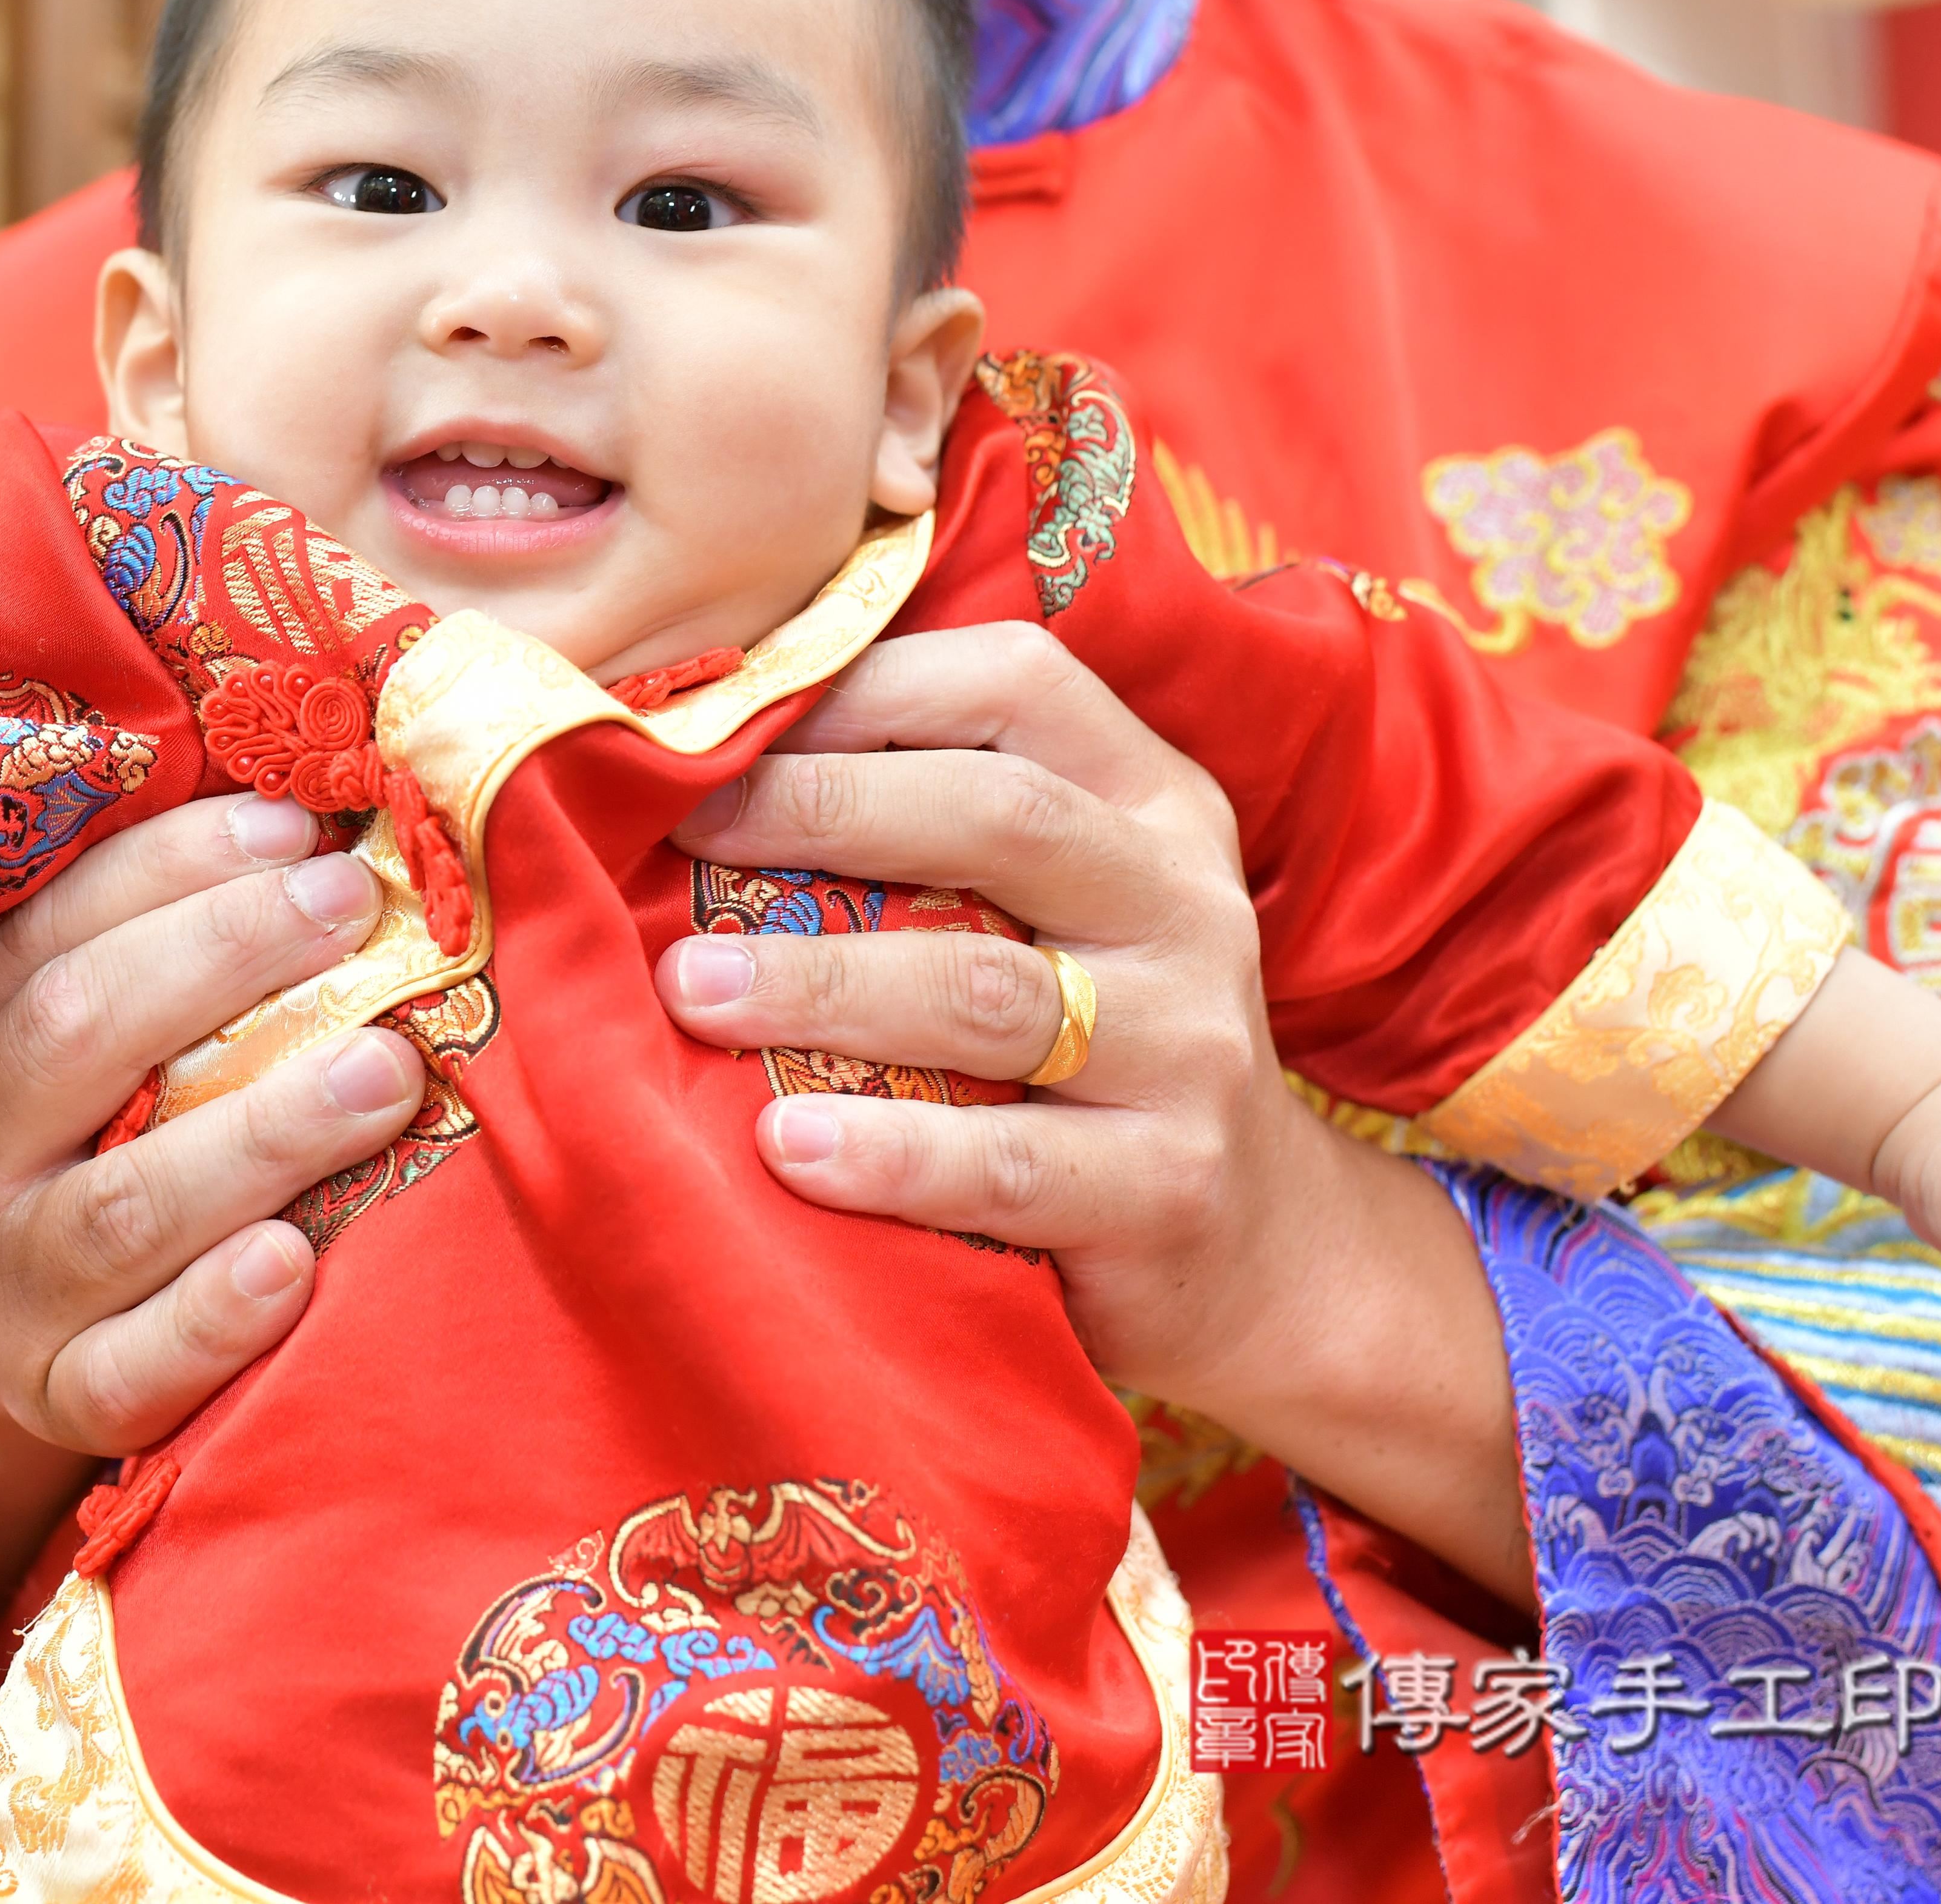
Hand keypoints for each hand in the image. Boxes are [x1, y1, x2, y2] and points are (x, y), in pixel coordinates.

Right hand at [0, 793, 432, 1458]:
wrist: (23, 1312)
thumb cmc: (93, 1106)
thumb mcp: (70, 1002)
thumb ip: (146, 918)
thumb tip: (308, 802)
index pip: (42, 925)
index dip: (173, 867)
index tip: (299, 829)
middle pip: (72, 1037)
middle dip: (224, 958)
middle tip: (356, 909)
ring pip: (121, 1204)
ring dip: (263, 1130)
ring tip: (387, 1071)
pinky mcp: (58, 1393)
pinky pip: (129, 1370)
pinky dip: (212, 1319)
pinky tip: (292, 1263)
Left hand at [654, 621, 1532, 1597]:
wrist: (1263, 1254)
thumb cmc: (1093, 1047)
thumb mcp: (1059, 907)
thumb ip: (938, 828)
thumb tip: (711, 760)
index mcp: (1150, 803)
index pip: (1016, 686)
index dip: (865, 688)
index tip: (726, 724)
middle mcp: (1183, 905)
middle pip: (999, 817)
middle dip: (821, 810)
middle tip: (677, 827)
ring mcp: (1189, 1049)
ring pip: (987, 993)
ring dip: (819, 984)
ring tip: (689, 988)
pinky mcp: (1168, 1187)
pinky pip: (1009, 1162)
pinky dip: (889, 1153)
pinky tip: (786, 1146)